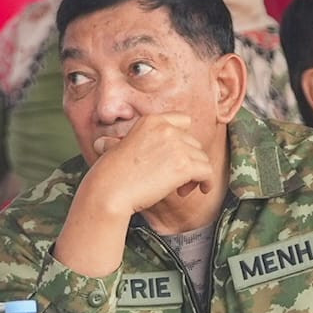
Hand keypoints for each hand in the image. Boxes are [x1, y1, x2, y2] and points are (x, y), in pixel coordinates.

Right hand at [55, 113, 212, 277]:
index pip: (182, 121)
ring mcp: (177, 146)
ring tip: (180, 188)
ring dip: (195, 174)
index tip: (178, 155)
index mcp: (151, 121)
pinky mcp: (184, 165)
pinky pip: (207, 172)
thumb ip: (123, 141)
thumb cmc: (108, 174)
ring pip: (202, 158)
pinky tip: (197, 190)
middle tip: (176, 179)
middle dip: (189, 160)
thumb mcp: (114, 147)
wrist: (109, 191)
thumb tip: (104, 142)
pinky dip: (206, 182)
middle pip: (194, 143)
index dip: (183, 140)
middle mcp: (166, 129)